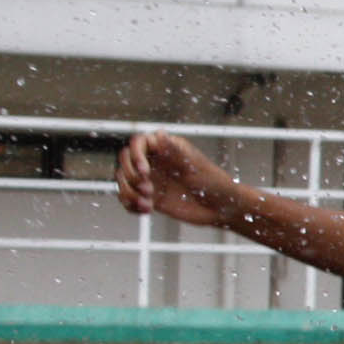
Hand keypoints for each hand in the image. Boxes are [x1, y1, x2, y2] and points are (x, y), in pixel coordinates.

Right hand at [114, 128, 246, 227]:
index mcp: (166, 148)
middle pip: (124, 161)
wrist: (221, 208)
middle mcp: (154, 161)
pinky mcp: (149, 197)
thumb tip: (159, 133)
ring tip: (148, 204)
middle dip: (130, 176)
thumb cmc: (214, 183)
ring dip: (128, 193)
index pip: (138, 143)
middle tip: (148, 189)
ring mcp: (150, 179)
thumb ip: (175, 152)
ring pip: (123, 180)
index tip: (145, 172)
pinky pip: (128, 198)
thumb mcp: (195, 167)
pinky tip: (147, 210)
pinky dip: (131, 205)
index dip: (135, 156)